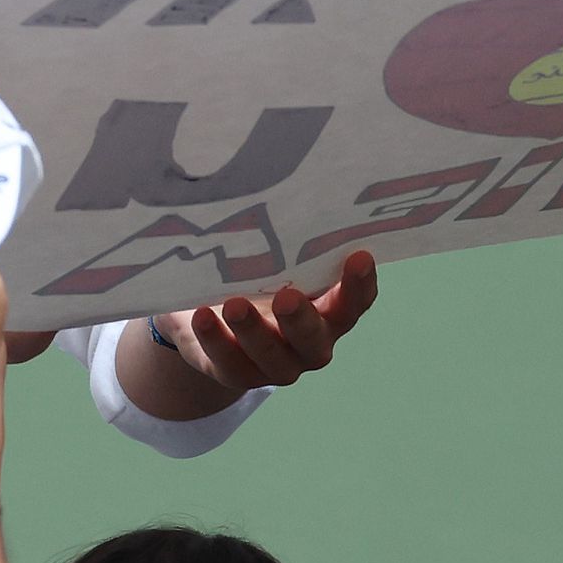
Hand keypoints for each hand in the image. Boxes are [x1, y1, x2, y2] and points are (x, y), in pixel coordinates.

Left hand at [146, 252, 379, 392]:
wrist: (206, 315)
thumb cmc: (253, 276)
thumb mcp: (272, 262)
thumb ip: (286, 244)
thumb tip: (281, 188)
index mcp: (328, 311)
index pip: (355, 303)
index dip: (360, 284)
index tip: (359, 256)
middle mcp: (310, 343)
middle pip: (315, 339)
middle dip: (301, 320)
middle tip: (286, 298)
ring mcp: (276, 364)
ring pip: (271, 356)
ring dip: (253, 331)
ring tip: (234, 305)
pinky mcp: (236, 373)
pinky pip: (228, 362)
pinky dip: (215, 339)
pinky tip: (203, 316)